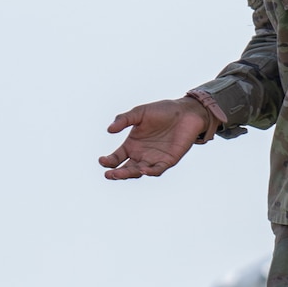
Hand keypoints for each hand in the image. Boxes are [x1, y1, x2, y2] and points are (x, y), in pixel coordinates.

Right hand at [99, 99, 213, 179]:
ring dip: (129, 174)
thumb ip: (124, 119)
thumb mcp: (139, 113)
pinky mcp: (168, 161)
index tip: (102, 160)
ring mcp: (154, 159)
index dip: (108, 161)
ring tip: (121, 173)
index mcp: (131, 145)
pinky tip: (143, 170)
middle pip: (126, 169)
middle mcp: (141, 155)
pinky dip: (150, 171)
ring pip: (139, 172)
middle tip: (109, 174)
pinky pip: (157, 170)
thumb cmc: (162, 111)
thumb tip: (109, 130)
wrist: (185, 112)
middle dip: (117, 173)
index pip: (116, 158)